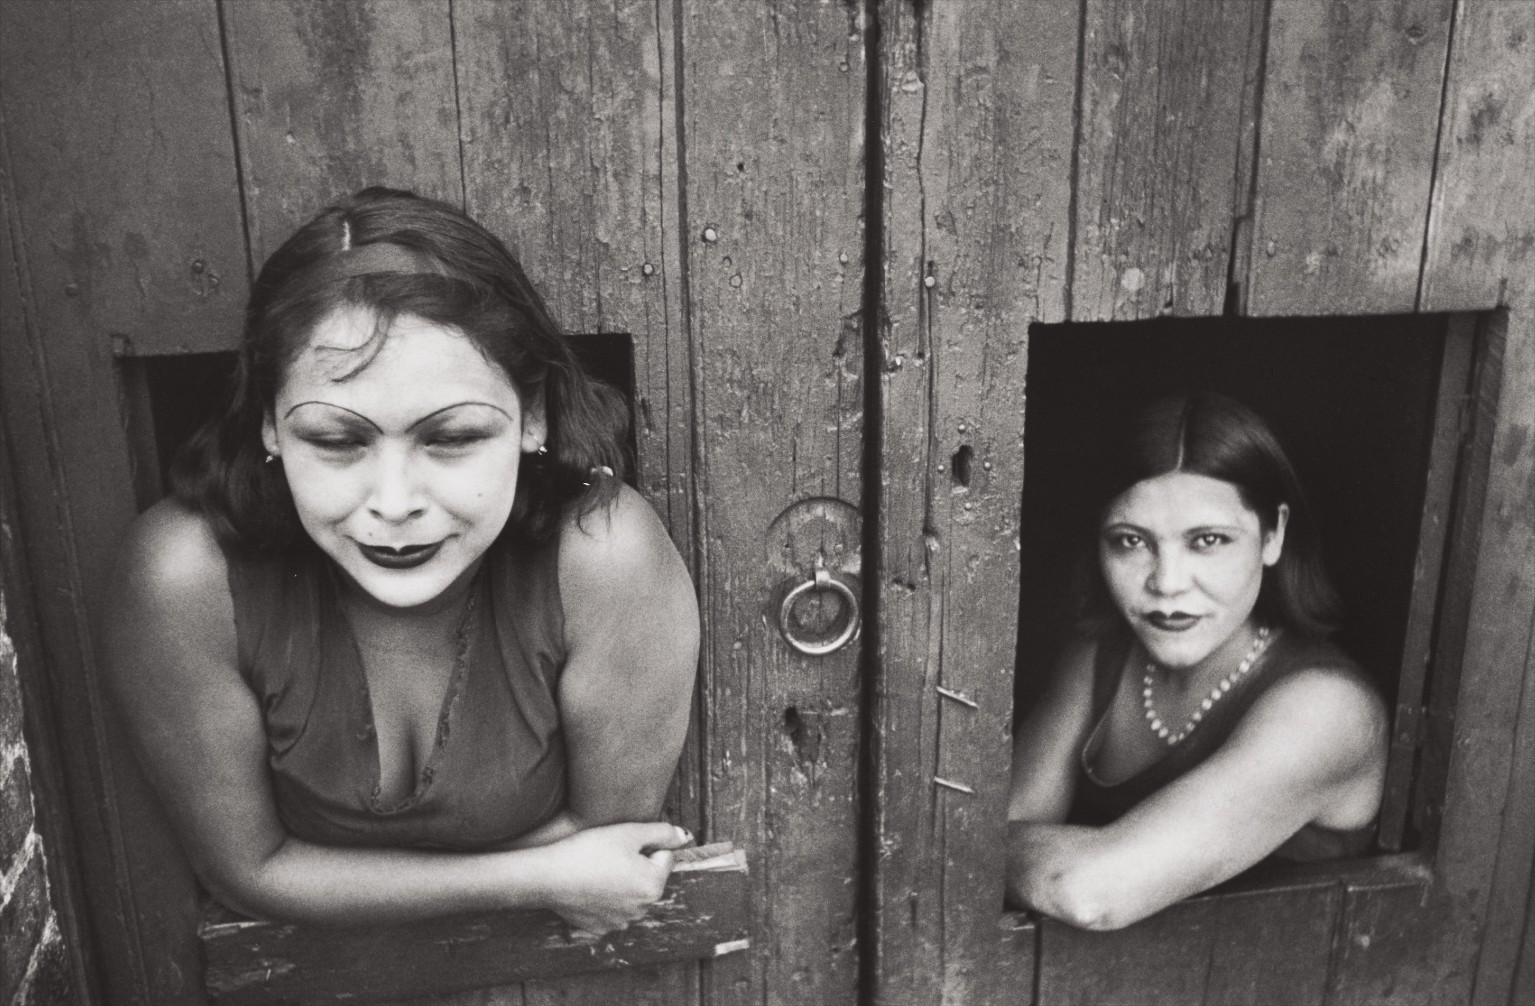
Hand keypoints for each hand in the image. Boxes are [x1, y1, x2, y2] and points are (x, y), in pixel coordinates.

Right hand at [534, 821, 692, 934]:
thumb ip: (662, 833)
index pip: (664, 856)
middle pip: (649, 877)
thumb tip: (684, 836)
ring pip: (631, 893)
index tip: (623, 842)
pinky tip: (590, 886)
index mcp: (653, 885)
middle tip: (610, 854)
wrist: (548, 876)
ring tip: (598, 869)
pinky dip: (605, 898)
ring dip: (622, 881)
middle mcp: (642, 909)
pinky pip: (612, 909)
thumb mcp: (629, 832)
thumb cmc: (589, 850)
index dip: (645, 843)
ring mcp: (621, 921)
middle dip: (637, 864)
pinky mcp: (600, 928)